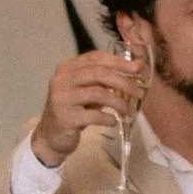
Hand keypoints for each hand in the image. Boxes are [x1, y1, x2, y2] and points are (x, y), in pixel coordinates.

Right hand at [29, 50, 147, 166]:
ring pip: (98, 93)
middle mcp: (62, 79)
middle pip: (99, 73)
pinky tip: (113, 122)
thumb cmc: (75, 110)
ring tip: (130, 112)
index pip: (96, 58)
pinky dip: (108, 118)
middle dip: (124, 82)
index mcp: (67, 68)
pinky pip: (94, 115)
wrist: (52, 135)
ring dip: (120, 103)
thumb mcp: (87, 91)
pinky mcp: (65, 116)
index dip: (119, 62)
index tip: (139, 68)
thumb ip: (104, 80)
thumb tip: (136, 70)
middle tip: (140, 93)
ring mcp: (61, 97)